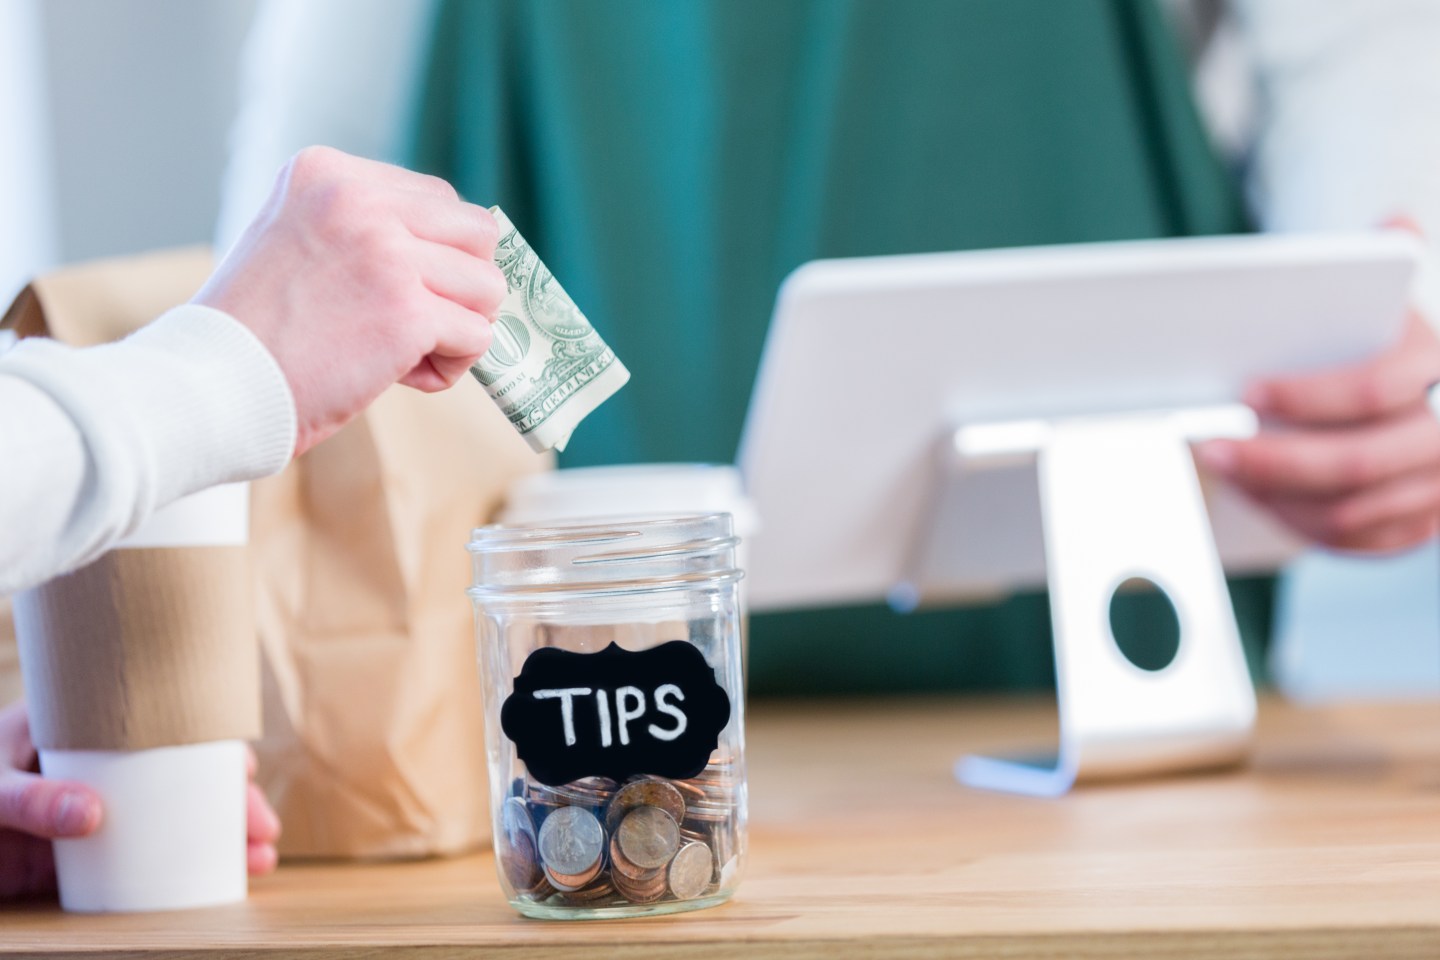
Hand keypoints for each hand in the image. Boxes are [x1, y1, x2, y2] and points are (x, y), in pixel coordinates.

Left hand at [0, 700, 280, 900]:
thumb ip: (33, 799)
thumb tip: (95, 814)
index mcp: (79, 731)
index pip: (160, 729)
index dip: (209, 747)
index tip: (243, 771)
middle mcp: (94, 772)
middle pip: (180, 780)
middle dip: (230, 804)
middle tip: (264, 830)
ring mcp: (87, 817)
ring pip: (168, 823)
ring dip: (216, 840)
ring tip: (258, 861)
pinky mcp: (73, 862)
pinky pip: (136, 865)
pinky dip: (176, 874)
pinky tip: (211, 884)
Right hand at [194, 146, 506, 454]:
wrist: (214, 384)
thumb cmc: (255, 332)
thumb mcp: (294, 240)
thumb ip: (362, 230)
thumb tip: (459, 254)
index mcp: (327, 172)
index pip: (436, 199)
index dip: (433, 255)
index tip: (388, 294)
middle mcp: (358, 199)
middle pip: (477, 234)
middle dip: (461, 286)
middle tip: (418, 325)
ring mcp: (386, 252)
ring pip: (487, 286)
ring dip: (459, 328)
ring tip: (408, 354)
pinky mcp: (406, 311)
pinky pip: (477, 335)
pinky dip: (452, 366)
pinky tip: (407, 377)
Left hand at [1195, 311, 1439, 550]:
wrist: (1433, 392)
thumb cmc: (1386, 350)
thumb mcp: (1370, 327)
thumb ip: (1324, 343)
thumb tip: (1240, 378)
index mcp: (1436, 372)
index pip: (1372, 391)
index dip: (1304, 397)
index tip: (1248, 394)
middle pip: (1355, 465)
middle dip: (1272, 462)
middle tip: (1215, 450)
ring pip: (1349, 514)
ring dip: (1275, 498)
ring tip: (1229, 473)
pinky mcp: (1425, 524)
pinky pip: (1354, 540)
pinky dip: (1299, 523)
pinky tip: (1260, 496)